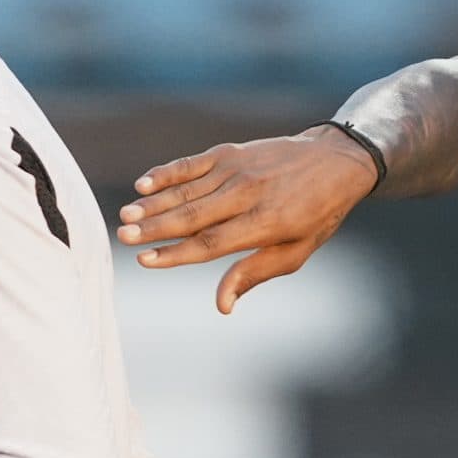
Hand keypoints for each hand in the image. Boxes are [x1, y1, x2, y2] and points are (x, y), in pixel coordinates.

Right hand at [114, 127, 379, 313]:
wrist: (335, 161)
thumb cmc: (315, 215)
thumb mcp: (295, 253)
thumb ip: (253, 274)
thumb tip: (222, 306)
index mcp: (266, 223)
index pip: (212, 243)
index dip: (176, 254)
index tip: (146, 261)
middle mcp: (248, 193)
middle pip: (192, 215)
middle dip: (155, 228)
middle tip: (123, 237)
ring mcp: (238, 168)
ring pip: (187, 189)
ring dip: (153, 203)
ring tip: (125, 216)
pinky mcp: (230, 151)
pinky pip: (191, 164)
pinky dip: (166, 173)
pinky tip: (143, 184)